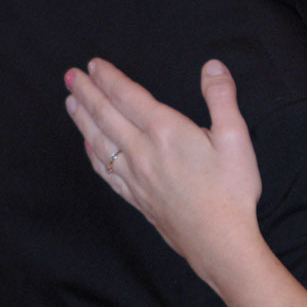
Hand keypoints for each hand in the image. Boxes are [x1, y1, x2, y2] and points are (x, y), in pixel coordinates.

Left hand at [64, 59, 263, 290]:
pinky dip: (92, 154)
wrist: (219, 241)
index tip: (93, 64)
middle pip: (106, 116)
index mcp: (165, 131)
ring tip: (70, 103)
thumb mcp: (236, 138)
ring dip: (82, 120)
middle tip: (70, 76)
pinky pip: (105, 171)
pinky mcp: (137, 198)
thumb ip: (222, 98)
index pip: (128, 96)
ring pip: (99, 142)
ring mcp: (135, 177)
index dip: (108, 78)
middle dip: (86, 93)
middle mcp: (142, 151)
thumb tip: (211, 66)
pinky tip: (88, 147)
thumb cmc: (231, 190)